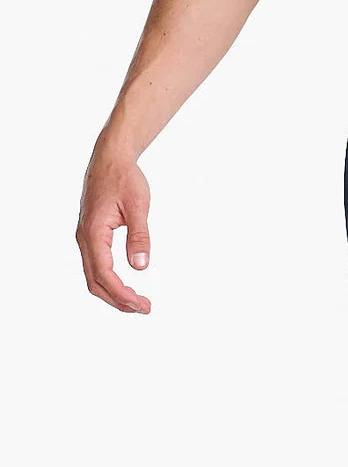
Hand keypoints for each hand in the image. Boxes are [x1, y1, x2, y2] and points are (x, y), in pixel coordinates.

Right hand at [76, 143, 151, 312]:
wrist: (111, 158)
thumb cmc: (124, 178)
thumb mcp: (138, 206)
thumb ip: (139, 237)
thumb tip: (140, 266)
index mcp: (93, 232)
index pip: (103, 274)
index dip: (122, 294)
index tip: (142, 304)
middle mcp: (84, 237)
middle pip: (95, 282)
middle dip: (118, 300)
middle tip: (144, 308)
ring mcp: (85, 237)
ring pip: (93, 276)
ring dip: (113, 293)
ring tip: (138, 303)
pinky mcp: (90, 235)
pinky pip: (95, 266)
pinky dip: (109, 282)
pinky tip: (126, 287)